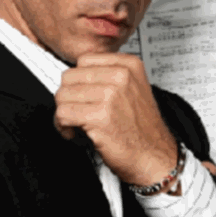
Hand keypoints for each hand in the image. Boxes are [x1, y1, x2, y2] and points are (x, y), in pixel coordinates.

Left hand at [54, 53, 177, 185]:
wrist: (154, 156)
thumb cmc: (142, 129)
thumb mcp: (133, 89)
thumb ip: (108, 76)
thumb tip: (75, 78)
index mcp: (129, 65)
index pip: (83, 60)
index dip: (77, 81)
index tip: (80, 95)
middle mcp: (121, 77)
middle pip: (70, 77)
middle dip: (66, 97)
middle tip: (73, 112)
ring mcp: (111, 96)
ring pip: (63, 96)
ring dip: (62, 113)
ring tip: (74, 124)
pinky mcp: (100, 117)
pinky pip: (63, 114)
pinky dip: (62, 126)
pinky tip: (74, 133)